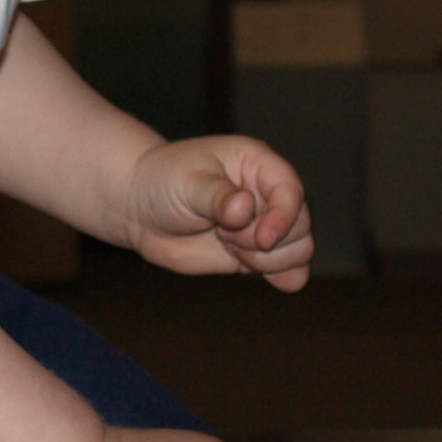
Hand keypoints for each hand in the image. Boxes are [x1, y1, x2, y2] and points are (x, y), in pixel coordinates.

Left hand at [120, 134, 312, 287]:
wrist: (141, 209)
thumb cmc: (163, 182)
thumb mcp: (186, 183)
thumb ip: (217, 196)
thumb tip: (245, 209)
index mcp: (258, 164)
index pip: (291, 190)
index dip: (284, 217)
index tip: (262, 239)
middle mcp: (268, 194)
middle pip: (301, 225)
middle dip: (266, 241)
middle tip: (224, 235)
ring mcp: (265, 225)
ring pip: (300, 250)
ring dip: (267, 260)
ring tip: (227, 245)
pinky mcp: (256, 253)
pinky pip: (289, 269)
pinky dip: (283, 277)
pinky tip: (260, 274)